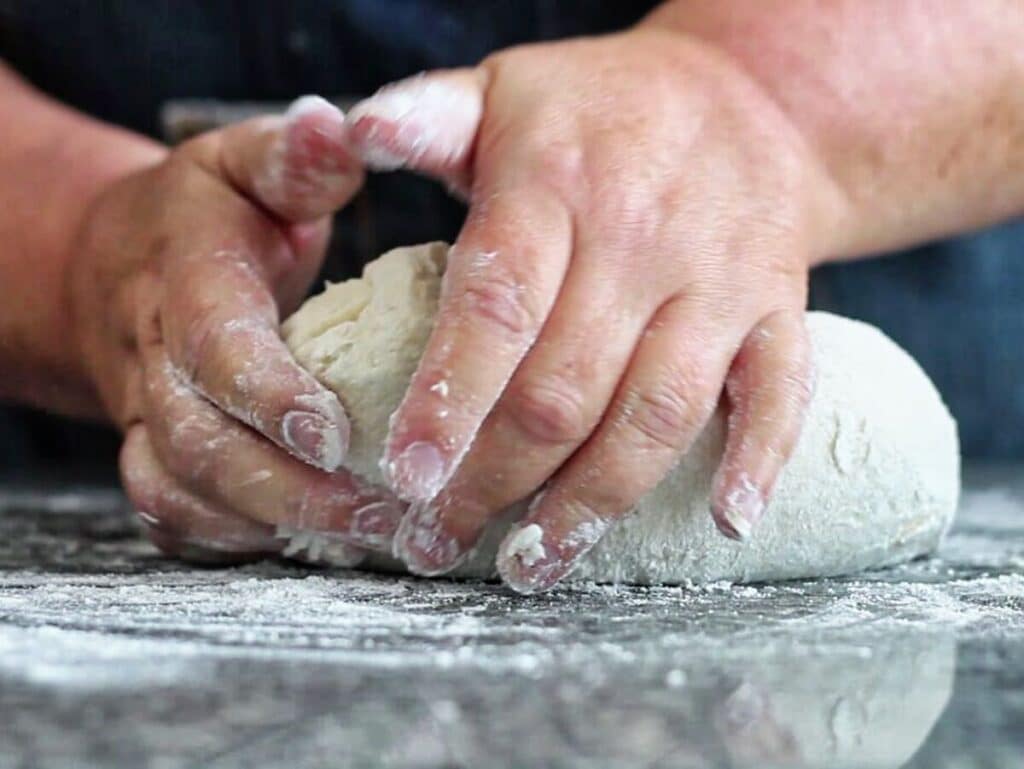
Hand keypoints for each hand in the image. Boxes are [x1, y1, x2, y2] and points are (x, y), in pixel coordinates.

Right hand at [70, 97, 404, 562]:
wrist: (115, 268)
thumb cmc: (205, 218)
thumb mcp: (244, 165)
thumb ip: (294, 157)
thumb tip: (342, 126)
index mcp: (184, 281)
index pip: (217, 347)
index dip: (270, 396)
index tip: (337, 435)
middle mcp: (155, 359)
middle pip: (203, 443)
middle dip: (291, 489)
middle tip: (382, 513)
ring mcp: (147, 415)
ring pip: (187, 491)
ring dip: (274, 524)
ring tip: (370, 536)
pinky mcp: (153, 453)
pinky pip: (173, 515)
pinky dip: (234, 539)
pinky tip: (309, 543)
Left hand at [344, 30, 841, 590]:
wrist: (747, 95)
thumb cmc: (598, 108)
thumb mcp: (502, 88)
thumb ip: (425, 115)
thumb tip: (349, 130)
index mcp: (559, 183)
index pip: (498, 308)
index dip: (450, 401)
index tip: (407, 478)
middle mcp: (644, 240)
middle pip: (563, 390)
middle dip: (492, 483)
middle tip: (436, 541)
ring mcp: (721, 282)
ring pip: (657, 415)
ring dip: (592, 504)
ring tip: (533, 564)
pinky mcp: (778, 309)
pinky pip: (781, 393)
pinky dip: (758, 460)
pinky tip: (725, 523)